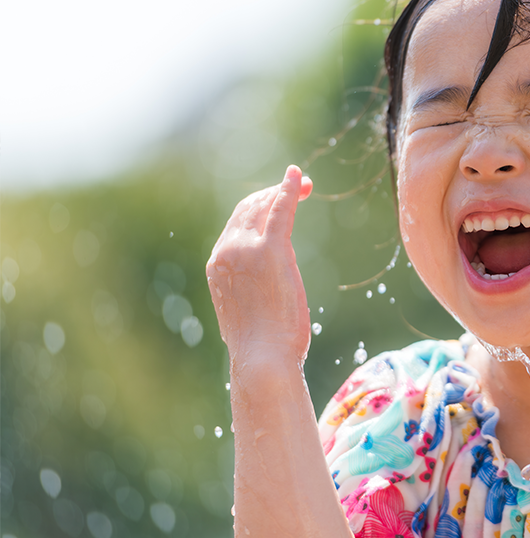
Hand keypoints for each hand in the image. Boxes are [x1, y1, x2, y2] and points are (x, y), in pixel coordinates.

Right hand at [206, 166, 313, 363]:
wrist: (262, 358)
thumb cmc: (263, 346)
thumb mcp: (251, 310)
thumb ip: (254, 288)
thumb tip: (267, 288)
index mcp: (218, 265)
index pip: (236, 225)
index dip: (258, 207)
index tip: (278, 201)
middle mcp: (226, 251)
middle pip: (248, 209)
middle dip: (272, 193)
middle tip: (298, 186)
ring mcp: (246, 249)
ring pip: (264, 206)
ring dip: (283, 190)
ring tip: (303, 184)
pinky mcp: (270, 250)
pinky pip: (280, 210)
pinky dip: (288, 190)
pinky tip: (297, 179)